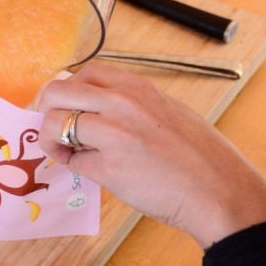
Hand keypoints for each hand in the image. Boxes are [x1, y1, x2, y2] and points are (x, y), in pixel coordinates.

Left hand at [36, 63, 265, 248]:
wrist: (220, 192)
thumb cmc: (200, 157)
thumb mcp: (169, 112)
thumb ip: (132, 106)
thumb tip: (97, 109)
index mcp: (139, 88)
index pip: (85, 72)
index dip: (66, 88)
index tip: (61, 102)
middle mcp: (123, 104)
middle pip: (58, 91)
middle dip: (45, 108)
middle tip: (48, 126)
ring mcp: (114, 134)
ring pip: (55, 124)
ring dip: (51, 139)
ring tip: (62, 151)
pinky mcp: (109, 167)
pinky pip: (73, 160)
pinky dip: (73, 166)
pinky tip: (88, 170)